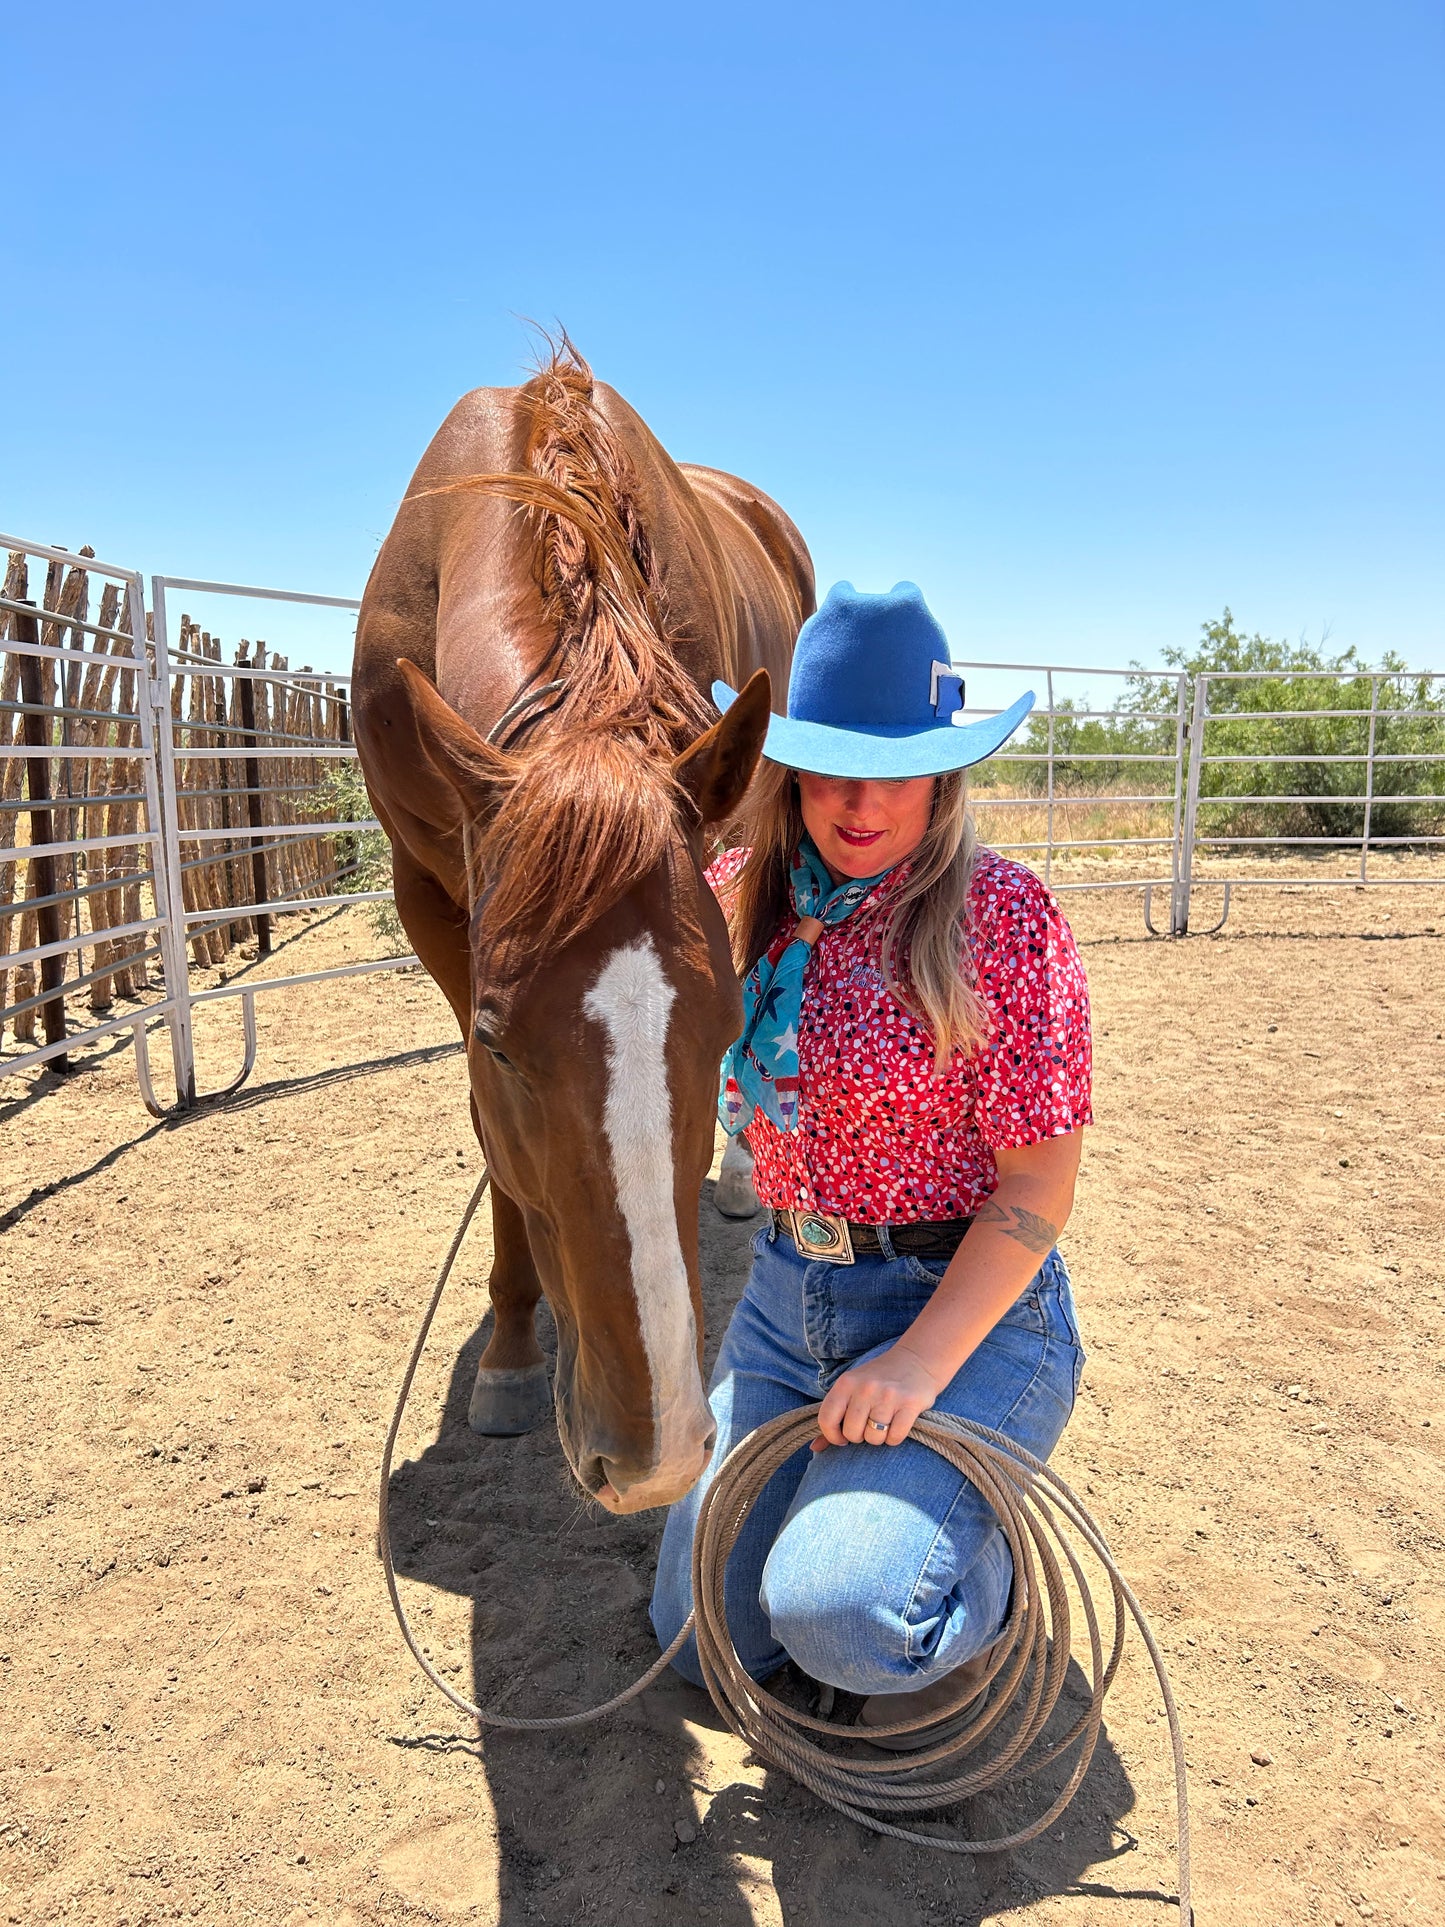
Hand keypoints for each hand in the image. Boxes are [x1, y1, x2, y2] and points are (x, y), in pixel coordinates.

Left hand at [812, 1343, 943, 1450]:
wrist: (917, 1359)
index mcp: (846, 1383)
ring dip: (878, 1438)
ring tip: (884, 1423)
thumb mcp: (852, 1388)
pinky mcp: (910, 1404)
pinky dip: (895, 1437)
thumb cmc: (879, 1378)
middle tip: (868, 1425)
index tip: (842, 1438)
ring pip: (874, 1438)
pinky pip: (895, 1437)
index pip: (826, 1419)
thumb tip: (815, 1448)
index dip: (833, 1436)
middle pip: (852, 1433)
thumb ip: (834, 1416)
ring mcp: (888, 1396)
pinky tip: (897, 1424)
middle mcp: (865, 1388)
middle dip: (859, 1436)